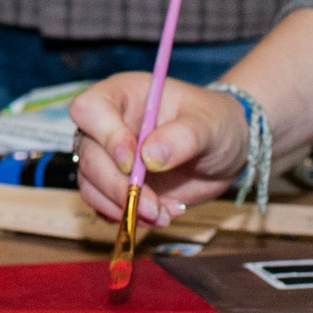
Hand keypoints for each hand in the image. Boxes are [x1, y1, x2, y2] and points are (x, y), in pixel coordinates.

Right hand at [68, 75, 249, 225]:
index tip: (132, 162)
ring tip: (162, 215)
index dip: (105, 136)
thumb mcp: (209, 125)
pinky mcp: (116, 185)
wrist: (224, 150)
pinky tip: (161, 215)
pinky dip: (128, 216)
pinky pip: (104, 205)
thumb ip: (183, 136)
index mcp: (123, 95)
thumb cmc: (216, 123)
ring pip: (91, 185)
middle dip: (117, 186)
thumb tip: (150, 156)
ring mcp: (109, 157)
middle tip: (152, 206)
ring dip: (122, 206)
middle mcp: (108, 125)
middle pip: (88, 155)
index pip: (91, 109)